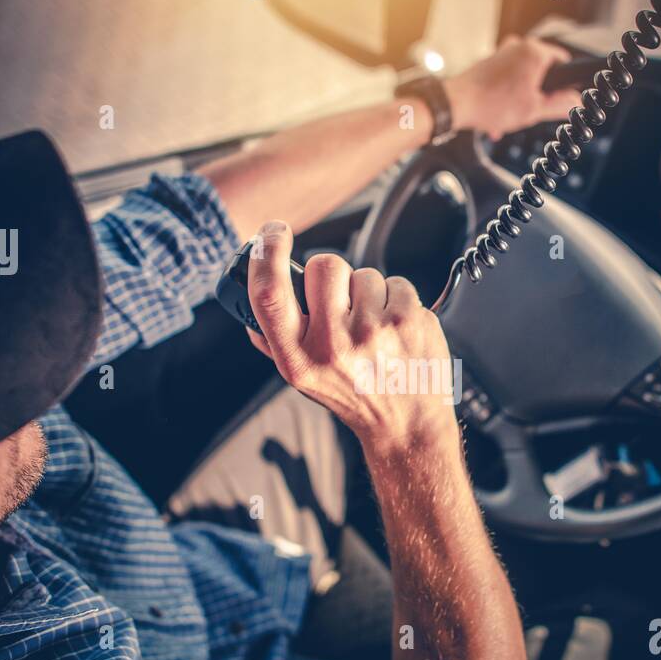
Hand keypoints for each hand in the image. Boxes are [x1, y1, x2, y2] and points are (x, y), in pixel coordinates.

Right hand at [244, 221, 460, 456]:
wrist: (407, 424)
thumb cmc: (354, 396)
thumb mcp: (304, 380)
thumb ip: (275, 342)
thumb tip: (251, 307)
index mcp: (298, 359)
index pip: (270, 293)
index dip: (267, 253)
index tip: (273, 234)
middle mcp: (334, 346)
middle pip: (325, 266)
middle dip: (332, 275)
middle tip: (341, 303)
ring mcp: (375, 332)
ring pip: (364, 274)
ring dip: (367, 293)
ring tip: (373, 328)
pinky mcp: (409, 321)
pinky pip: (396, 283)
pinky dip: (396, 300)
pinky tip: (395, 329)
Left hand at [443, 35, 582, 140]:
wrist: (455, 104)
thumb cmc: (491, 104)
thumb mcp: (534, 110)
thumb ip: (560, 105)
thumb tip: (576, 102)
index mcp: (534, 52)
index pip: (564, 62)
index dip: (564, 83)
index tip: (560, 97)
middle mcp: (519, 45)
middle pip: (542, 72)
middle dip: (537, 95)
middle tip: (530, 112)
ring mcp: (503, 52)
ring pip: (523, 78)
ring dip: (520, 100)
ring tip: (510, 118)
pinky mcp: (490, 62)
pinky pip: (507, 79)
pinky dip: (506, 97)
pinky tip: (498, 117)